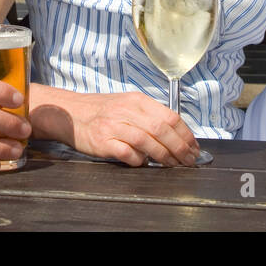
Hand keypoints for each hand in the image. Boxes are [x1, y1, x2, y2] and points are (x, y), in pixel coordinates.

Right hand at [33, 90, 199, 166]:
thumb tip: (176, 134)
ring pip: (147, 141)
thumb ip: (149, 116)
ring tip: (172, 164)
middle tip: (188, 159)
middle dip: (180, 147)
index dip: (186, 134)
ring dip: (164, 156)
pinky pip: (127, 153)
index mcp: (137, 101)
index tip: (194, 147)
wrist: (71, 113)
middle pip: (161, 129)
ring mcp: (114, 126)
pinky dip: (139, 160)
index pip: (170, 116)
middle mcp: (127, 111)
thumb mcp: (127, 104)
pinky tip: (143, 162)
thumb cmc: (102, 111)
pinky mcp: (103, 142)